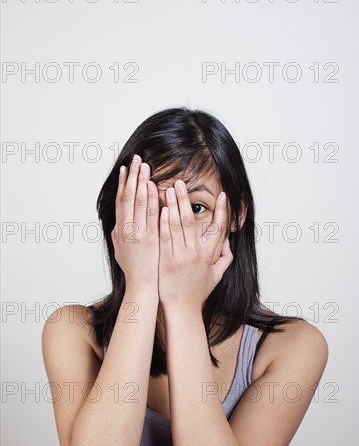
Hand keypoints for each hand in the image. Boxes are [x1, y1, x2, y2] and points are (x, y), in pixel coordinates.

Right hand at [111, 154, 158, 290]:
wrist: (142, 285)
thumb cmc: (133, 269)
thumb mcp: (120, 250)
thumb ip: (119, 234)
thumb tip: (117, 221)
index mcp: (120, 229)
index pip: (121, 201)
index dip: (122, 183)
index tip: (125, 168)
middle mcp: (127, 229)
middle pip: (129, 197)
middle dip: (133, 177)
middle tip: (137, 160)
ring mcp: (138, 233)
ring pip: (139, 203)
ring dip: (142, 183)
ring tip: (145, 167)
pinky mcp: (150, 238)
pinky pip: (152, 216)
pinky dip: (152, 200)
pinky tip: (154, 187)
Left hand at [158, 179, 233, 311]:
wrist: (181, 309)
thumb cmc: (197, 292)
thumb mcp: (216, 276)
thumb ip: (225, 259)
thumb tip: (228, 242)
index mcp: (209, 255)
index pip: (218, 228)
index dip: (222, 211)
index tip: (223, 195)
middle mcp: (195, 253)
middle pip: (192, 221)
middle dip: (186, 199)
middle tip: (181, 182)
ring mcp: (180, 256)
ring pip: (177, 225)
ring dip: (173, 205)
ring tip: (168, 188)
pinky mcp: (165, 260)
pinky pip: (164, 237)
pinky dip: (163, 222)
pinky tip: (161, 208)